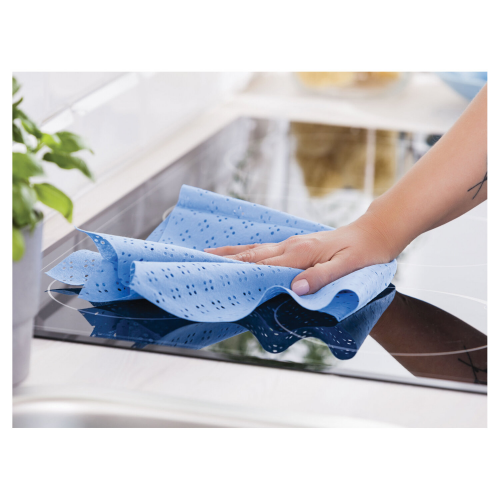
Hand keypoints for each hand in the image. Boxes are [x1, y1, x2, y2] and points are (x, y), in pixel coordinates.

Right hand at [204, 213, 394, 295]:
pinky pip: (266, 250)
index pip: (264, 264)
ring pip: (256, 249)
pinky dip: (247, 252)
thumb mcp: (347, 266)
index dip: (240, 270)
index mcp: (301, 252)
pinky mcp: (296, 245)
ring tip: (208, 254)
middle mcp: (292, 246)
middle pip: (252, 253)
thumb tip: (296, 288)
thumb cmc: (363, 252)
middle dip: (225, 258)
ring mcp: (292, 244)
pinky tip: (240, 255)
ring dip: (232, 253)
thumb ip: (321, 276)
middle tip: (199, 261)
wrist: (374, 232)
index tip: (217, 275)